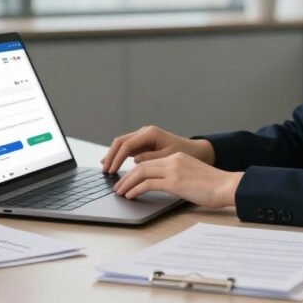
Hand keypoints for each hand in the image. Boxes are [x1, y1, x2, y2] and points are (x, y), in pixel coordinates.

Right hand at [100, 125, 214, 173]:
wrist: (197, 151)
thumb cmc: (186, 153)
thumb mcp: (169, 157)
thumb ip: (151, 158)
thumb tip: (135, 160)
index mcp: (150, 133)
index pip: (127, 145)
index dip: (117, 159)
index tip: (111, 171)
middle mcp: (145, 132)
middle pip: (121, 142)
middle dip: (111, 156)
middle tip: (104, 171)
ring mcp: (144, 136)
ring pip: (122, 144)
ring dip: (113, 156)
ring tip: (106, 169)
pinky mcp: (145, 143)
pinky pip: (128, 148)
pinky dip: (120, 156)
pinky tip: (114, 165)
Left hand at [112, 152, 243, 208]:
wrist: (228, 186)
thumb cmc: (215, 186)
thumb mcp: (192, 177)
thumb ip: (178, 177)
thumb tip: (165, 186)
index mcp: (177, 158)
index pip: (149, 162)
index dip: (135, 171)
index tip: (127, 180)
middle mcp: (173, 160)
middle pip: (141, 165)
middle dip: (126, 177)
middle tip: (118, 186)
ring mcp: (174, 170)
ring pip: (141, 172)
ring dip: (127, 183)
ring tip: (120, 192)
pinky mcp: (175, 182)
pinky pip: (148, 183)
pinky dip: (136, 189)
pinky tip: (131, 196)